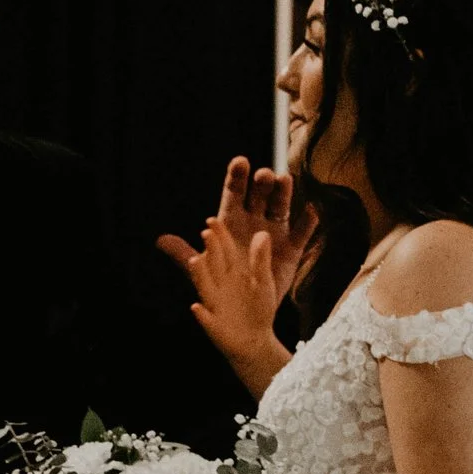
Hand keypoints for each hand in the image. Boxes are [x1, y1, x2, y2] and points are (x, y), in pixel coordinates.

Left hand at [157, 160, 306, 385]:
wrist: (245, 312)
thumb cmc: (222, 283)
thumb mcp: (203, 270)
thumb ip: (184, 255)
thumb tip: (161, 241)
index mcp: (232, 220)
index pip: (234, 193)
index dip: (236, 177)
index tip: (240, 162)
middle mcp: (254, 220)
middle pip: (259, 195)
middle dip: (261, 183)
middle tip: (264, 175)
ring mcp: (275, 232)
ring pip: (281, 207)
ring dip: (283, 193)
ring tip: (285, 180)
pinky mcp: (291, 249)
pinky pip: (302, 233)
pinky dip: (308, 222)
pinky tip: (311, 211)